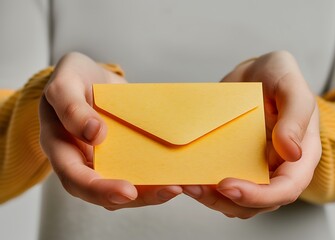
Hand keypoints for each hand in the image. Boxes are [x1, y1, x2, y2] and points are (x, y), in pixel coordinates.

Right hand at [39, 52, 181, 209]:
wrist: (90, 77)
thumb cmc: (73, 79)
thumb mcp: (64, 83)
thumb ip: (71, 107)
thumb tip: (94, 134)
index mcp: (62, 148)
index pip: (75, 179)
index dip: (100, 190)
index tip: (128, 191)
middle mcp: (83, 161)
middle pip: (105, 193)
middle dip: (138, 196)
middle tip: (169, 190)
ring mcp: (105, 160)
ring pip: (125, 188)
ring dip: (153, 191)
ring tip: (179, 185)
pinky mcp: (125, 154)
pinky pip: (139, 169)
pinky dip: (158, 175)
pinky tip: (178, 172)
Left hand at [183, 51, 320, 217]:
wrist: (256, 74)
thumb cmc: (278, 76)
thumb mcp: (291, 86)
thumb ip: (296, 116)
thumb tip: (292, 152)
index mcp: (299, 156)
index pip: (285, 189)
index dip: (258, 195)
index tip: (227, 185)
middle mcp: (277, 168)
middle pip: (256, 202)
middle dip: (224, 200)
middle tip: (194, 187)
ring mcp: (254, 168)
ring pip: (235, 200)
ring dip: (209, 198)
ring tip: (185, 184)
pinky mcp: (233, 162)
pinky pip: (220, 183)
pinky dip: (204, 185)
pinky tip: (186, 175)